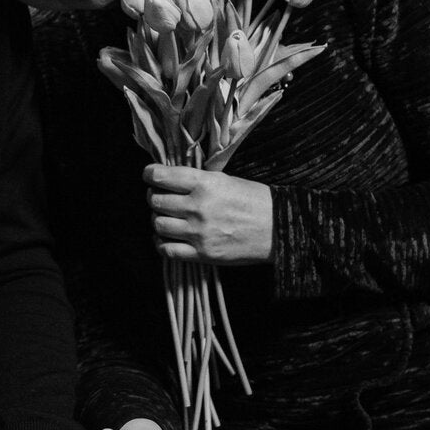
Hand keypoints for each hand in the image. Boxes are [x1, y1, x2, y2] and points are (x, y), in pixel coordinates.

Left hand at [144, 165, 272, 262]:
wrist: (280, 229)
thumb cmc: (256, 201)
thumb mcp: (226, 180)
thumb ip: (198, 181)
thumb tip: (171, 179)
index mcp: (205, 184)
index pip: (161, 176)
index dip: (150, 174)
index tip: (150, 175)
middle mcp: (198, 207)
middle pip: (155, 201)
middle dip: (154, 197)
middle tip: (159, 197)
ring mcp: (198, 233)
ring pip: (158, 224)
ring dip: (158, 219)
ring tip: (166, 217)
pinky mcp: (202, 254)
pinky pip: (167, 250)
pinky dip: (161, 244)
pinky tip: (166, 238)